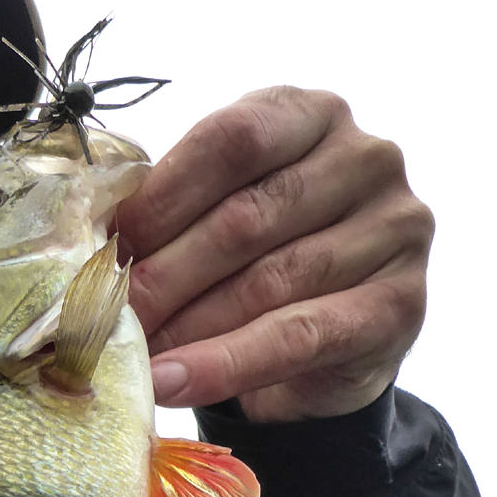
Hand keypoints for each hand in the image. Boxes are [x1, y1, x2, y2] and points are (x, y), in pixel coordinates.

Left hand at [113, 87, 434, 421]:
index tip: (104, 246)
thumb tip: (94, 243)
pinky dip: (227, 364)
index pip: (232, 139)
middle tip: (103, 317)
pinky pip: (299, 337)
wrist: (333, 345)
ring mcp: (396, 229)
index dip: (161, 196)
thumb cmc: (263, 260)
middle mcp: (367, 158)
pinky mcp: (402, 304)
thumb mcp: (221, 213)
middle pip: (246, 218)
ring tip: (131, 356)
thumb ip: (175, 210)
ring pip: (270, 282)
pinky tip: (174, 382)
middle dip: (165, 275)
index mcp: (312, 114)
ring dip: (188, 326)